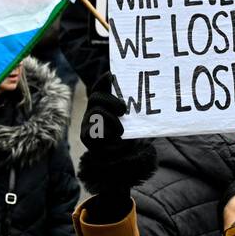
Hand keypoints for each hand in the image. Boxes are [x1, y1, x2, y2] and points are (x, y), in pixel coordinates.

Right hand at [76, 75, 157, 216]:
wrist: (123, 161)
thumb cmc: (130, 136)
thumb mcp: (134, 119)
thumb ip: (135, 107)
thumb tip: (147, 93)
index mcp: (103, 105)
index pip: (99, 88)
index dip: (103, 81)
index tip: (111, 74)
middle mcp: (93, 112)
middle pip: (96, 98)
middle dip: (110, 100)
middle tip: (124, 110)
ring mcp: (87, 124)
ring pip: (96, 112)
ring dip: (111, 120)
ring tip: (121, 130)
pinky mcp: (86, 136)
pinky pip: (94, 128)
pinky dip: (106, 132)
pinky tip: (114, 138)